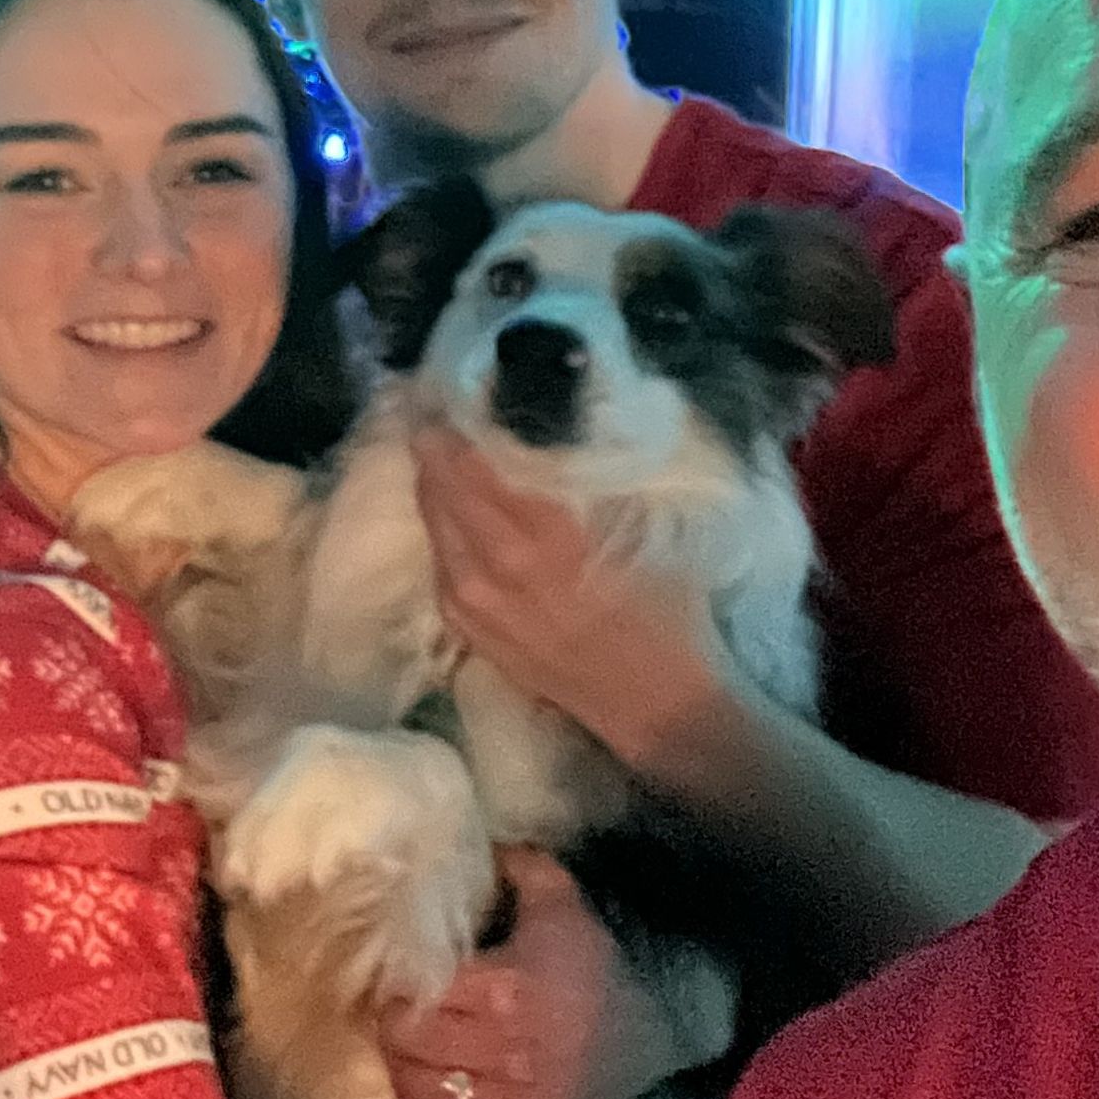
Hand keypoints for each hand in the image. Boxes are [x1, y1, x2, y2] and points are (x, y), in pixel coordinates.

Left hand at [376, 848, 720, 1098]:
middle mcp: (510, 1050)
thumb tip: (471, 842)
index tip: (397, 977)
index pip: (422, 994)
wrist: (660, 1026)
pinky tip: (420, 1095)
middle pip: (413, 1044)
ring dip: (401, 1070)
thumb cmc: (599, 962)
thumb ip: (515, 866)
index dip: (398, 986)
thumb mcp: (561, 901)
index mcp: (510, 987)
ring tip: (403, 1050)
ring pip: (425, 1093)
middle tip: (395, 1011)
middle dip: (392, 1025)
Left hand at [415, 427, 742, 765]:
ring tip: (440, 450)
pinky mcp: (468, 630)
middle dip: (435, 444)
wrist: (655, 708)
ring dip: (434, 483)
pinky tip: (455, 511)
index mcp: (543, 536)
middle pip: (442, 487)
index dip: (456, 421)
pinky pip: (439, 563)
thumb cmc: (664, 614)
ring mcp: (473, 603)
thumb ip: (580, 483)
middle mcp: (495, 568)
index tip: (454, 391)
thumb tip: (541, 433)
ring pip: (433, 523)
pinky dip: (442, 529)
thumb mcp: (637, 531)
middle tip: (438, 410)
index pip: (473, 462)